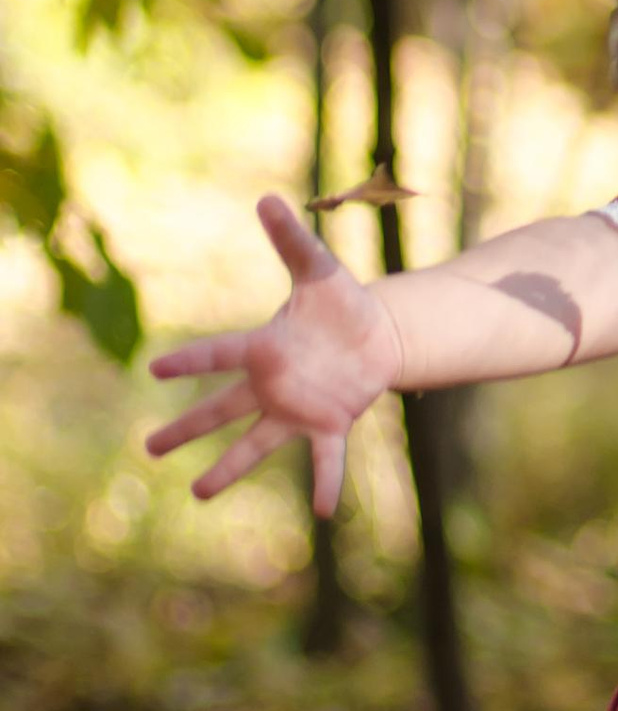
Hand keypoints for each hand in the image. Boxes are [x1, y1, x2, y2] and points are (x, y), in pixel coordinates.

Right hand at [145, 196, 405, 514]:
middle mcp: (271, 384)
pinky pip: (325, 459)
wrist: (375, 334)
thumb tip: (266, 198)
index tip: (155, 370)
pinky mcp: (328, 424)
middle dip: (185, 428)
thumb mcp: (319, 268)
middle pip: (220, 409)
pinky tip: (326, 513)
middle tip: (147, 447)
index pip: (220, 353)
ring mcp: (296, 408)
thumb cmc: (339, 302)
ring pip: (255, 443)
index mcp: (265, 347)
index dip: (191, 360)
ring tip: (197, 493)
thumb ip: (292, 239)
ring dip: (229, 469)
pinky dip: (326, 484)